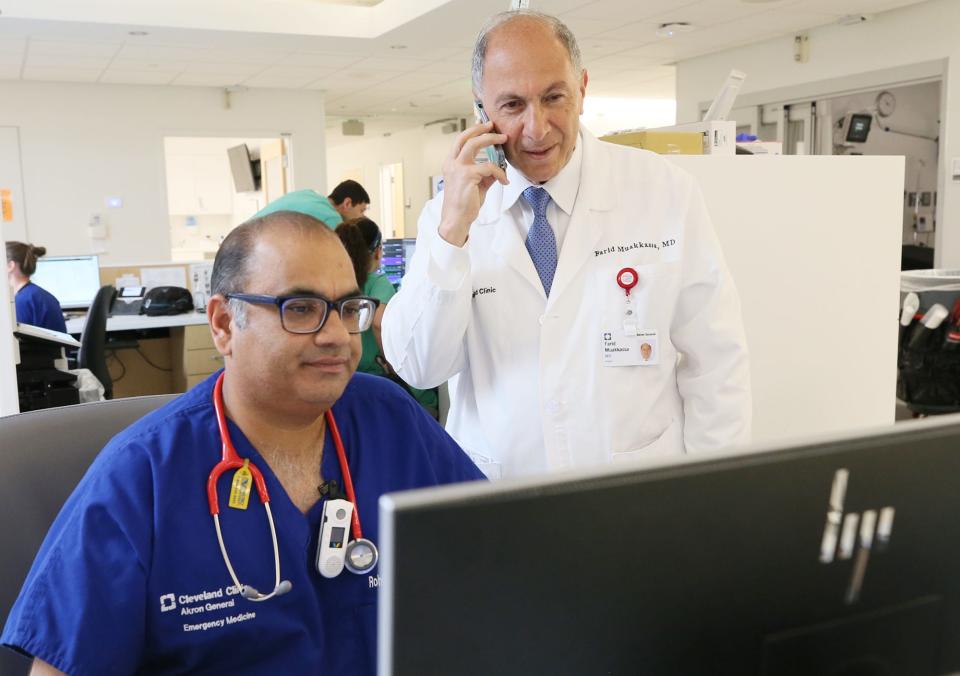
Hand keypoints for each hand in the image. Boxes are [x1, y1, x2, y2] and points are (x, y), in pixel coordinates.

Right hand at [438, 121, 507, 246]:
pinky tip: (504, 180)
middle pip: (466, 137)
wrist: (456, 220)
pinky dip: (500, 173)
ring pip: (475, 144)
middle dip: (481, 129)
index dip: (473, 131)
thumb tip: (497, 168)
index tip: (484, 126)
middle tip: (493, 126)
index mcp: (451, 164)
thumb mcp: (476, 185)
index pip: (460, 141)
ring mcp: (458, 168)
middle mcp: (452, 163)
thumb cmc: (464, 205)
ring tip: (503, 139)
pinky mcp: (467, 175)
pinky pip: (489, 167)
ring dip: (491, 139)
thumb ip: (484, 174)